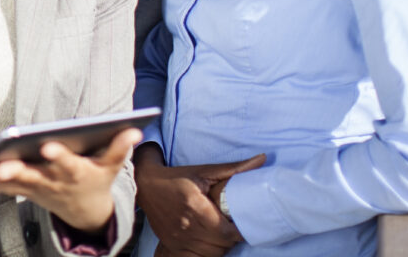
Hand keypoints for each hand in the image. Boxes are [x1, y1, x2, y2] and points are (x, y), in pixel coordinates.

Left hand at [0, 127, 141, 231]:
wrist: (84, 210)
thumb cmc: (96, 178)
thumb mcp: (110, 165)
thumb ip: (119, 147)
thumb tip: (137, 130)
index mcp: (75, 172)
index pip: (68, 163)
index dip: (59, 155)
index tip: (48, 145)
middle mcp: (54, 181)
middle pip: (34, 175)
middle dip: (17, 171)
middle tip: (0, 165)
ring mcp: (37, 188)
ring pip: (14, 184)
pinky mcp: (23, 190)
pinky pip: (3, 188)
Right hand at [135, 144, 263, 256]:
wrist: (146, 185)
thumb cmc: (177, 177)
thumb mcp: (203, 171)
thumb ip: (233, 169)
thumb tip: (261, 160)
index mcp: (196, 207)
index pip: (227, 232)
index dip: (239, 230)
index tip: (242, 222)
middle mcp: (187, 226)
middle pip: (222, 244)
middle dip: (232, 237)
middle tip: (233, 224)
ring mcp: (179, 239)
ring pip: (212, 253)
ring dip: (221, 245)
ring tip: (222, 231)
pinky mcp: (173, 245)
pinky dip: (208, 251)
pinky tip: (209, 240)